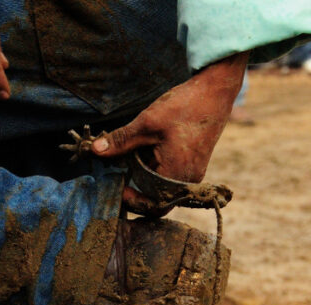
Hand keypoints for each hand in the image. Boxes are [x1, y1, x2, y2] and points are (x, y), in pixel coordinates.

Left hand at [91, 52, 248, 210]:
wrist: (214, 92)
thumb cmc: (184, 107)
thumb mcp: (146, 123)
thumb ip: (121, 140)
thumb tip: (95, 150)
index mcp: (178, 175)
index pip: (153, 206)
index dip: (132, 202)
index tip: (118, 188)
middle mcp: (188, 180)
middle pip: (157, 199)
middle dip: (136, 190)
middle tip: (117, 177)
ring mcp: (193, 173)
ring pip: (163, 188)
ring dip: (145, 179)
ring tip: (129, 162)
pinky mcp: (193, 164)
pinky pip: (171, 176)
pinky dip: (155, 170)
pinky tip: (144, 153)